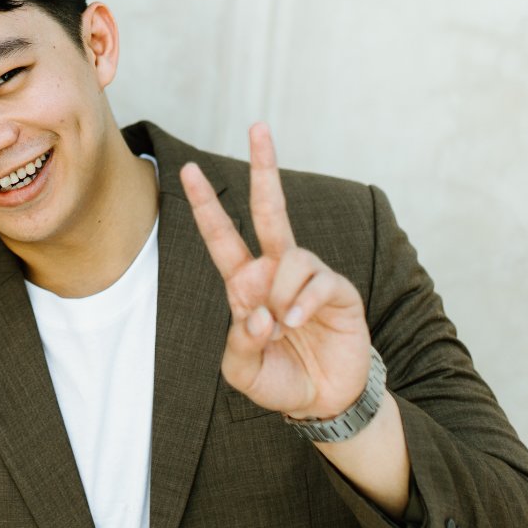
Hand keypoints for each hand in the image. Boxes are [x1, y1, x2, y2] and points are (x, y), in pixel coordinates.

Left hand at [181, 124, 371, 419]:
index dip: (206, 203)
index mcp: (244, 282)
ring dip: (281, 297)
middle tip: (257, 127)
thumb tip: (254, 313)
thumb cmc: (278, 378)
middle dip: (264, 167)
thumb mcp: (242, 371)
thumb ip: (238, 344)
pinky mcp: (337, 290)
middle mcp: (275, 270)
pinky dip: (303, 305)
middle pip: (268, 209)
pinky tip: (298, 325)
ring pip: (289, 259)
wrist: (323, 401)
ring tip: (283, 329)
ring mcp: (308, 276)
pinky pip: (316, 282)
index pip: (221, 236)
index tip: (189, 169)